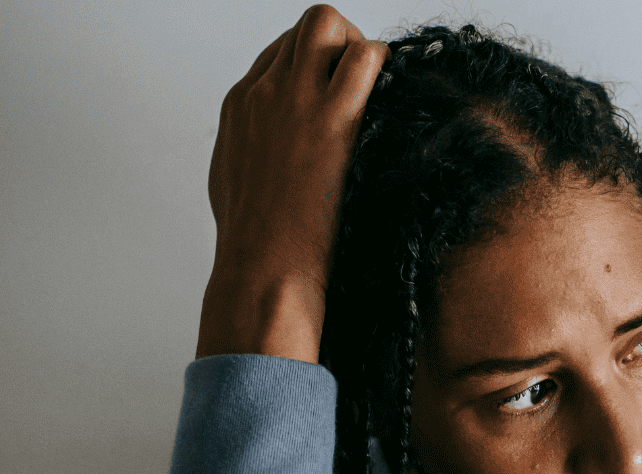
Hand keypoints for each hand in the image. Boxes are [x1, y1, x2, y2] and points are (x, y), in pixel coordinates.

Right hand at [196, 5, 387, 361]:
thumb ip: (249, 157)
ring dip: (360, 49)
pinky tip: (396, 101)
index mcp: (240, 106)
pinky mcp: (333, 121)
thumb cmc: (255, 246)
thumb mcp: (235, 187)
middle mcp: (264, 92)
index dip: (315, 70)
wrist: (263, 269)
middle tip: (364, 89)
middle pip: (305, 31)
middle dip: (339, 47)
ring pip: (329, 25)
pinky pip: (365, 57)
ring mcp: (296, 100)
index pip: (280, 54)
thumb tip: (265, 160)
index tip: (337, 99)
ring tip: (380, 91)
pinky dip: (385, 66)